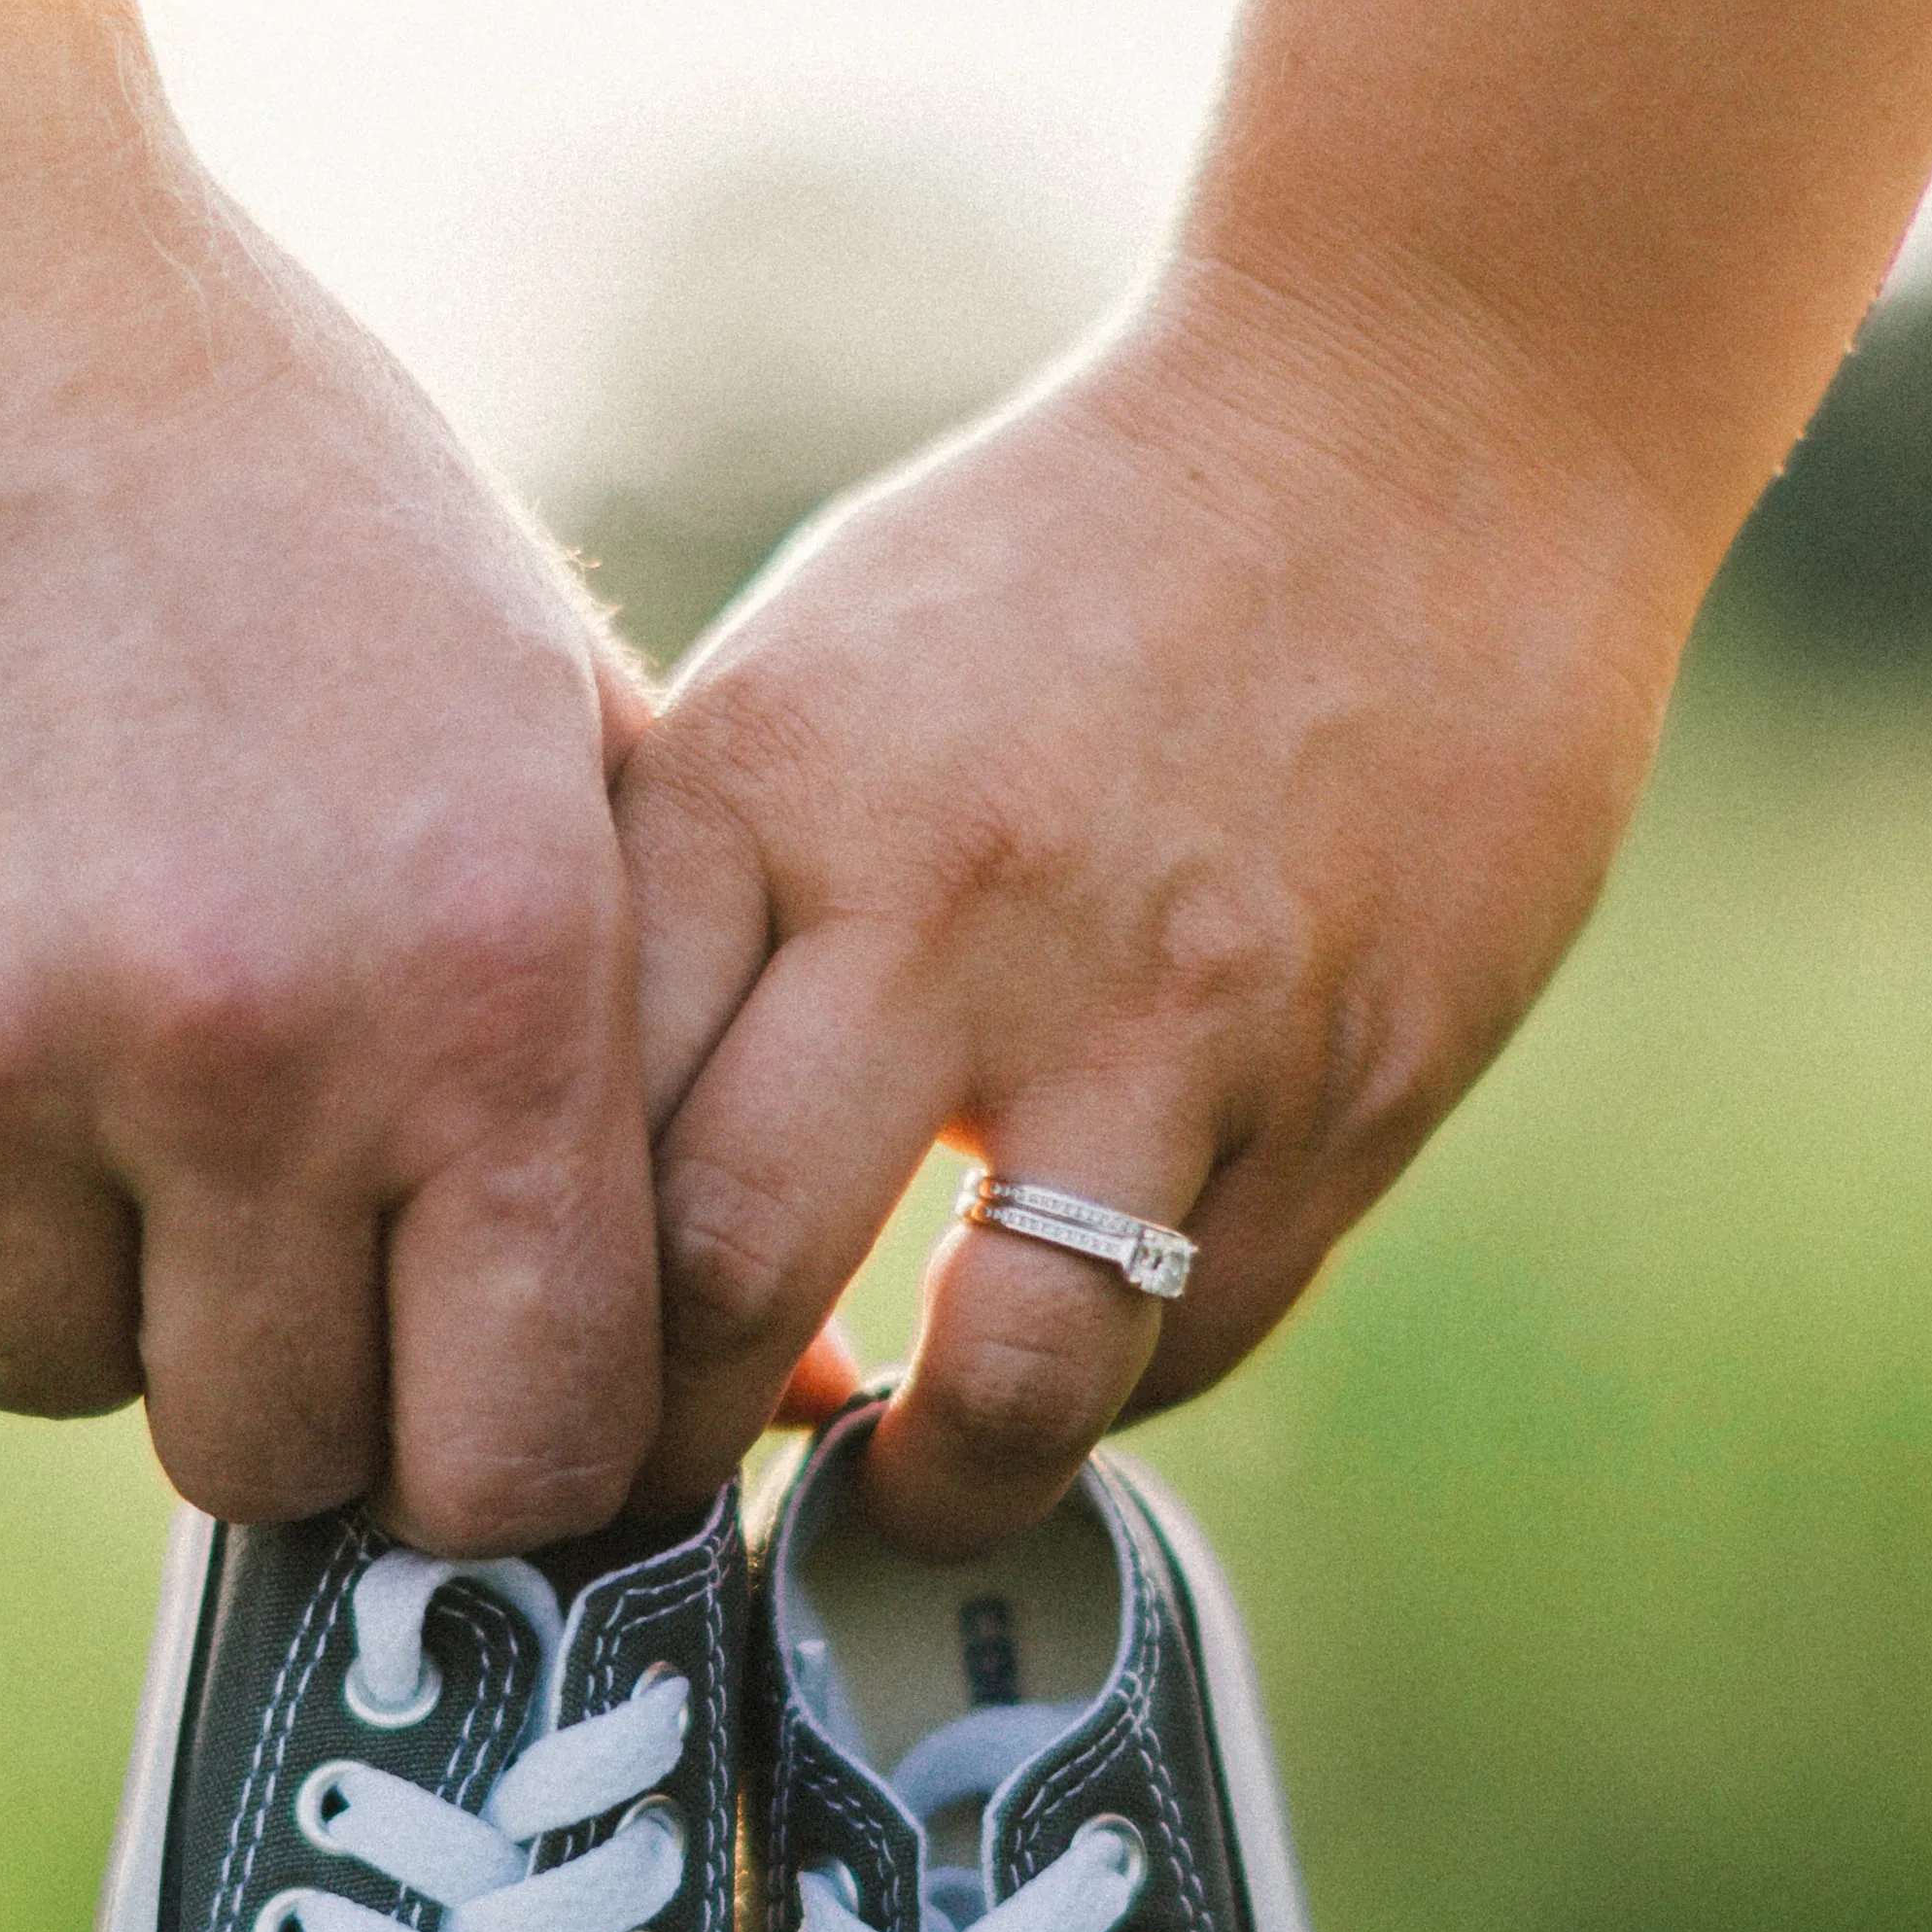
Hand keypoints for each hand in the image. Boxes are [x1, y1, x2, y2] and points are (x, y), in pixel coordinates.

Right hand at [0, 155, 664, 1552]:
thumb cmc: (267, 498)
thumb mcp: (537, 725)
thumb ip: (661, 1060)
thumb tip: (793, 1407)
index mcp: (482, 979)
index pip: (524, 1452)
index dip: (487, 1456)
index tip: (447, 1386)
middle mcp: (234, 1044)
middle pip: (265, 1450)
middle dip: (270, 1358)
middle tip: (239, 1172)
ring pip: (37, 1359)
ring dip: (64, 1240)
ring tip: (68, 983)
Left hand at [619, 257, 1705, 1552]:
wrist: (1425, 424)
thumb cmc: (1065, 565)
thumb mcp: (813, 680)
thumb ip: (693, 913)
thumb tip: (548, 1194)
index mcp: (769, 786)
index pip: (566, 1124)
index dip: (511, 1308)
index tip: (505, 1383)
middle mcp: (950, 903)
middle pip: (721, 1281)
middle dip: (656, 1456)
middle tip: (648, 1507)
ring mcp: (1169, 1010)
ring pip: (999, 1378)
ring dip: (921, 1487)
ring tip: (886, 1490)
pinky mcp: (1350, 1084)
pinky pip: (1189, 1335)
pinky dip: (1105, 1389)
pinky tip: (1061, 1354)